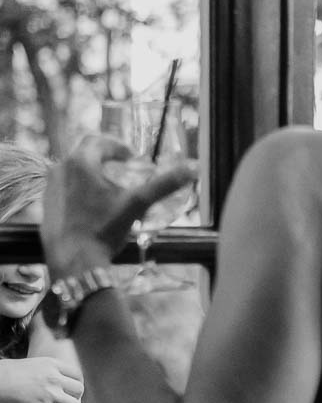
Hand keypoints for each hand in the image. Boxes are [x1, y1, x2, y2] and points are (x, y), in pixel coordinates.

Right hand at [0, 356, 84, 402]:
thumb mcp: (33, 364)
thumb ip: (48, 369)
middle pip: (79, 389)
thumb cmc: (7, 372)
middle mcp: (55, 378)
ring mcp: (50, 393)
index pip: (77, 374)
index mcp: (53, 364)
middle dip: (76, 398)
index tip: (73, 390)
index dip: (77, 384)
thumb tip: (58, 375)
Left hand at [40, 133, 197, 274]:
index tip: (132, 158)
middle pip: (85, 154)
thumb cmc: (104, 229)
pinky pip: (66, 188)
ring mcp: (50, 187)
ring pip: (74, 171)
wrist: (75, 261)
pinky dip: (82, 190)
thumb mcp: (138, 204)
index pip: (97, 140)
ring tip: (112, 190)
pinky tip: (96, 208)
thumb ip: (165, 184)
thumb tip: (193, 168)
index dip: (117, 146)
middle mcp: (60, 169)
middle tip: (125, 171)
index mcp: (80, 163)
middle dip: (107, 160)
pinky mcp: (47, 204)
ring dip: (94, 174)